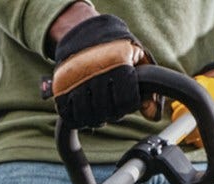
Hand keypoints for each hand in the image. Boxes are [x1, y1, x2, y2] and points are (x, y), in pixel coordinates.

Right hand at [50, 12, 152, 129]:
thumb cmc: (117, 50)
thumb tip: (153, 117)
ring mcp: (75, 81)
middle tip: (114, 108)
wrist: (85, 34)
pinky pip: (68, 115)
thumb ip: (150, 88)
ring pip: (87, 116)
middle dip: (113, 114)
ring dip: (95, 120)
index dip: (129, 106)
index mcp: (118, 63)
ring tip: (100, 114)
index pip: (126, 101)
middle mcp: (95, 71)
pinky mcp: (60, 88)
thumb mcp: (138, 60)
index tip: (128, 101)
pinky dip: (77, 121)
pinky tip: (84, 116)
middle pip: (106, 111)